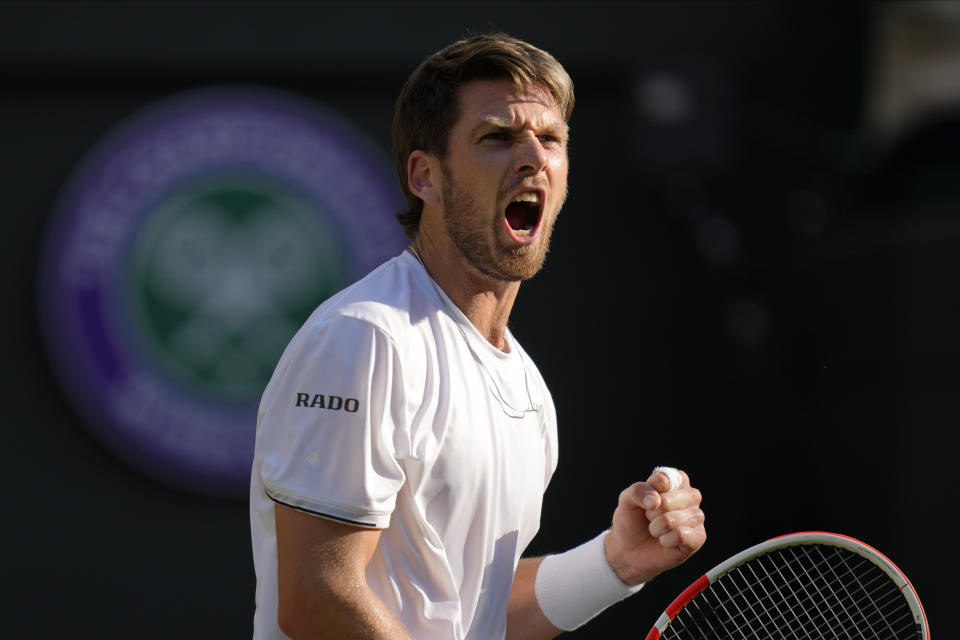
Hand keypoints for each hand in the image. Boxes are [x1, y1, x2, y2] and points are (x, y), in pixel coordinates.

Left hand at [604, 468, 705, 585]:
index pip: (665, 478)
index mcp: (675, 482)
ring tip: (656, 530)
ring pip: (674, 519)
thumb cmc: (631, 521)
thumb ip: (638, 491)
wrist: (629, 550)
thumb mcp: (626, 500)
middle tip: (649, 518)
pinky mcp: (698, 537)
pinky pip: (681, 535)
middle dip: (652, 513)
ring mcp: (696, 516)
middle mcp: (690, 496)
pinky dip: (666, 540)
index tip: (645, 502)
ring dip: (657, 527)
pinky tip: (665, 541)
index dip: (650, 492)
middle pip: (669, 500)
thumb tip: (656, 500)